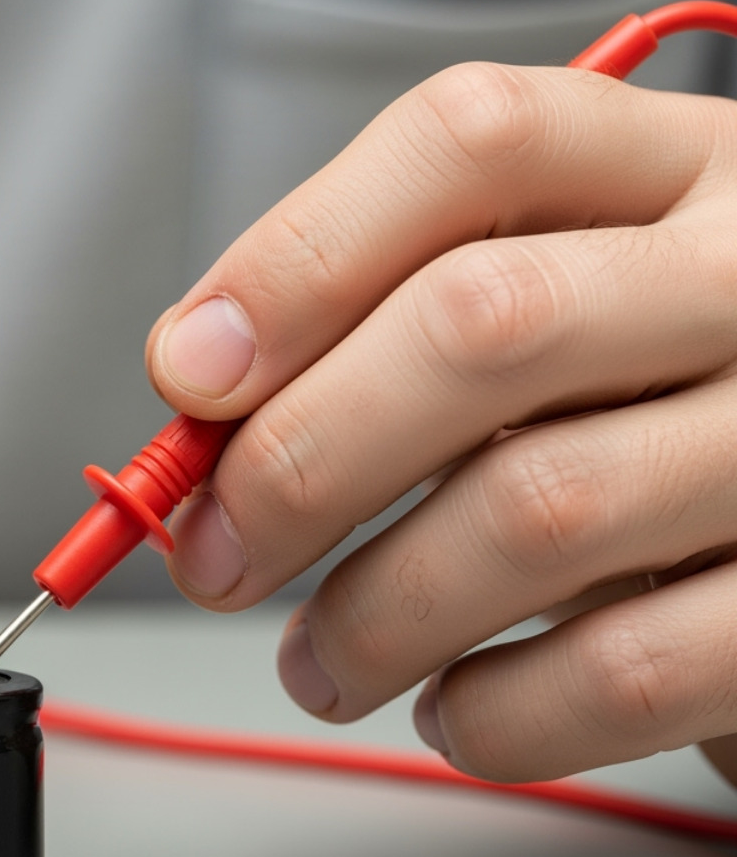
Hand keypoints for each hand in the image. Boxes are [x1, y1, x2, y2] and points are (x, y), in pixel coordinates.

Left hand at [145, 62, 736, 786]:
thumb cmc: (649, 405)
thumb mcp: (545, 313)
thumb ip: (391, 322)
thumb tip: (203, 389)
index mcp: (665, 175)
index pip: (470, 143)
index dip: (300, 260)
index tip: (190, 374)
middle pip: (479, 323)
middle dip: (299, 459)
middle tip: (215, 554)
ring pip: (537, 509)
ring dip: (372, 614)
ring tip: (319, 662)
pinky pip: (624, 671)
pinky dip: (496, 714)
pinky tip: (454, 710)